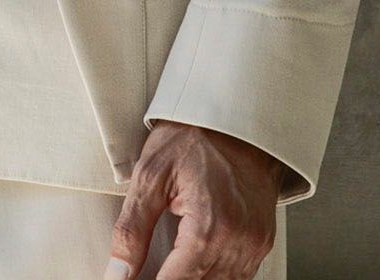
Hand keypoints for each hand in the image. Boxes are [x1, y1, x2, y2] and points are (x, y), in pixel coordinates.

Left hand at [103, 120, 281, 278]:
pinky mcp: (262, 241)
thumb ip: (131, 229)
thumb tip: (117, 272)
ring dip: (193, 278)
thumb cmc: (194, 135)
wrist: (236, 116)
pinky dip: (213, 274)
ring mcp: (254, 244)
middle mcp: (238, 242)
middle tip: (144, 270)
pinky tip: (196, 260)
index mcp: (209, 227)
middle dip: (170, 279)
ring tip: (169, 263)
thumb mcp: (150, 174)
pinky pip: (238, 276)